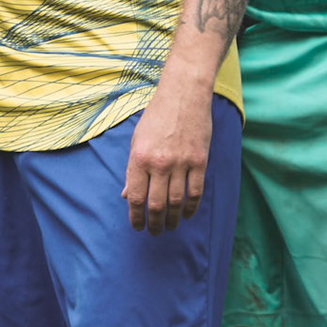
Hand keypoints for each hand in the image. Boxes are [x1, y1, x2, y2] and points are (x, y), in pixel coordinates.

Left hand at [123, 83, 213, 234]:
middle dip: (154, 223)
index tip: (137, 227)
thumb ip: (133, 169)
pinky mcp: (199, 161)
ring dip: (172, 219)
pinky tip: (186, 214)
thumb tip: (127, 195)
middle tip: (154, 232)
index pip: (136, 197)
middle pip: (156, 204)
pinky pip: (196, 192)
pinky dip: (191, 207)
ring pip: (176, 202)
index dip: (136, 217)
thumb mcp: (137, 140)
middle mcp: (160, 163)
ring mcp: (181, 163)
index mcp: (140, 157)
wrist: (184, 94)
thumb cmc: (157, 116)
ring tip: (169, 227)